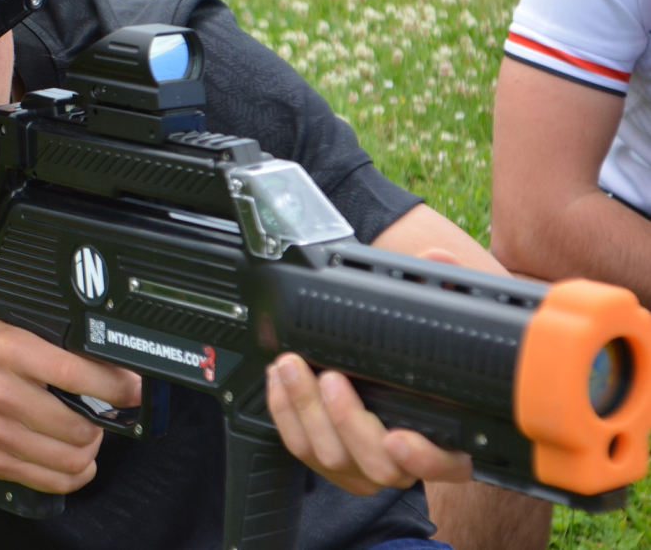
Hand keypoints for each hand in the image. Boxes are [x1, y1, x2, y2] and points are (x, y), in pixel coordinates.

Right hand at [0, 321, 140, 493]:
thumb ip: (53, 345)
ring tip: (88, 434)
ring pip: (71, 456)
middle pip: (78, 423)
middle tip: (104, 411)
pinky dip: (76, 474)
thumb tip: (111, 363)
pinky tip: (77, 461)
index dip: (114, 385)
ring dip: (91, 449)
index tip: (132, 388)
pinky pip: (53, 480)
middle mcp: (1, 391)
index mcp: (8, 349)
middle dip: (103, 421)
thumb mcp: (8, 334)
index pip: (74, 372)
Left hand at [266, 247, 473, 494]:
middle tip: (331, 377)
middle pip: (376, 462)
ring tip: (292, 367)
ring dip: (306, 410)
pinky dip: (285, 413)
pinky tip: (280, 381)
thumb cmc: (417, 363)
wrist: (386, 382)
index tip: (397, 438)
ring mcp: (363, 467)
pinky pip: (300, 449)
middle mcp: (405, 463)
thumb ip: (441, 294)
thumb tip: (438, 261)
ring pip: (331, 456)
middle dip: (346, 420)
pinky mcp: (327, 462)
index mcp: (449, 442)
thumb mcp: (432, 329)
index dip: (422, 458)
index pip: (446, 466)